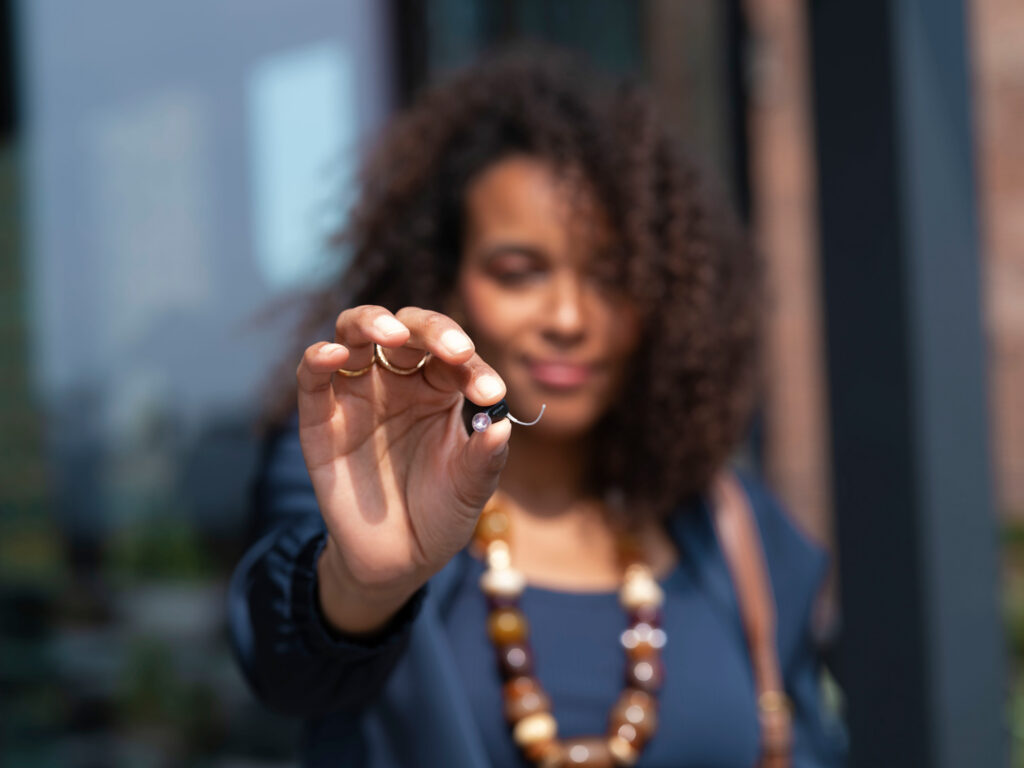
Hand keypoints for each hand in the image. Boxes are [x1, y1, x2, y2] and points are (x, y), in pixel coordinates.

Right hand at [296, 305, 510, 631]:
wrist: (399, 560)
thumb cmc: (441, 513)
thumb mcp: (472, 488)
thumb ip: (486, 456)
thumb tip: (502, 424)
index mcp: (440, 387)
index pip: (454, 356)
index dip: (472, 365)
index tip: (491, 392)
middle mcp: (399, 381)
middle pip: (407, 329)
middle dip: (431, 330)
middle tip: (454, 350)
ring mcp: (358, 394)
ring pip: (356, 333)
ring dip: (372, 323)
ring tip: (391, 335)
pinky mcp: (320, 418)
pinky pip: (313, 376)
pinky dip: (319, 357)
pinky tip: (334, 354)